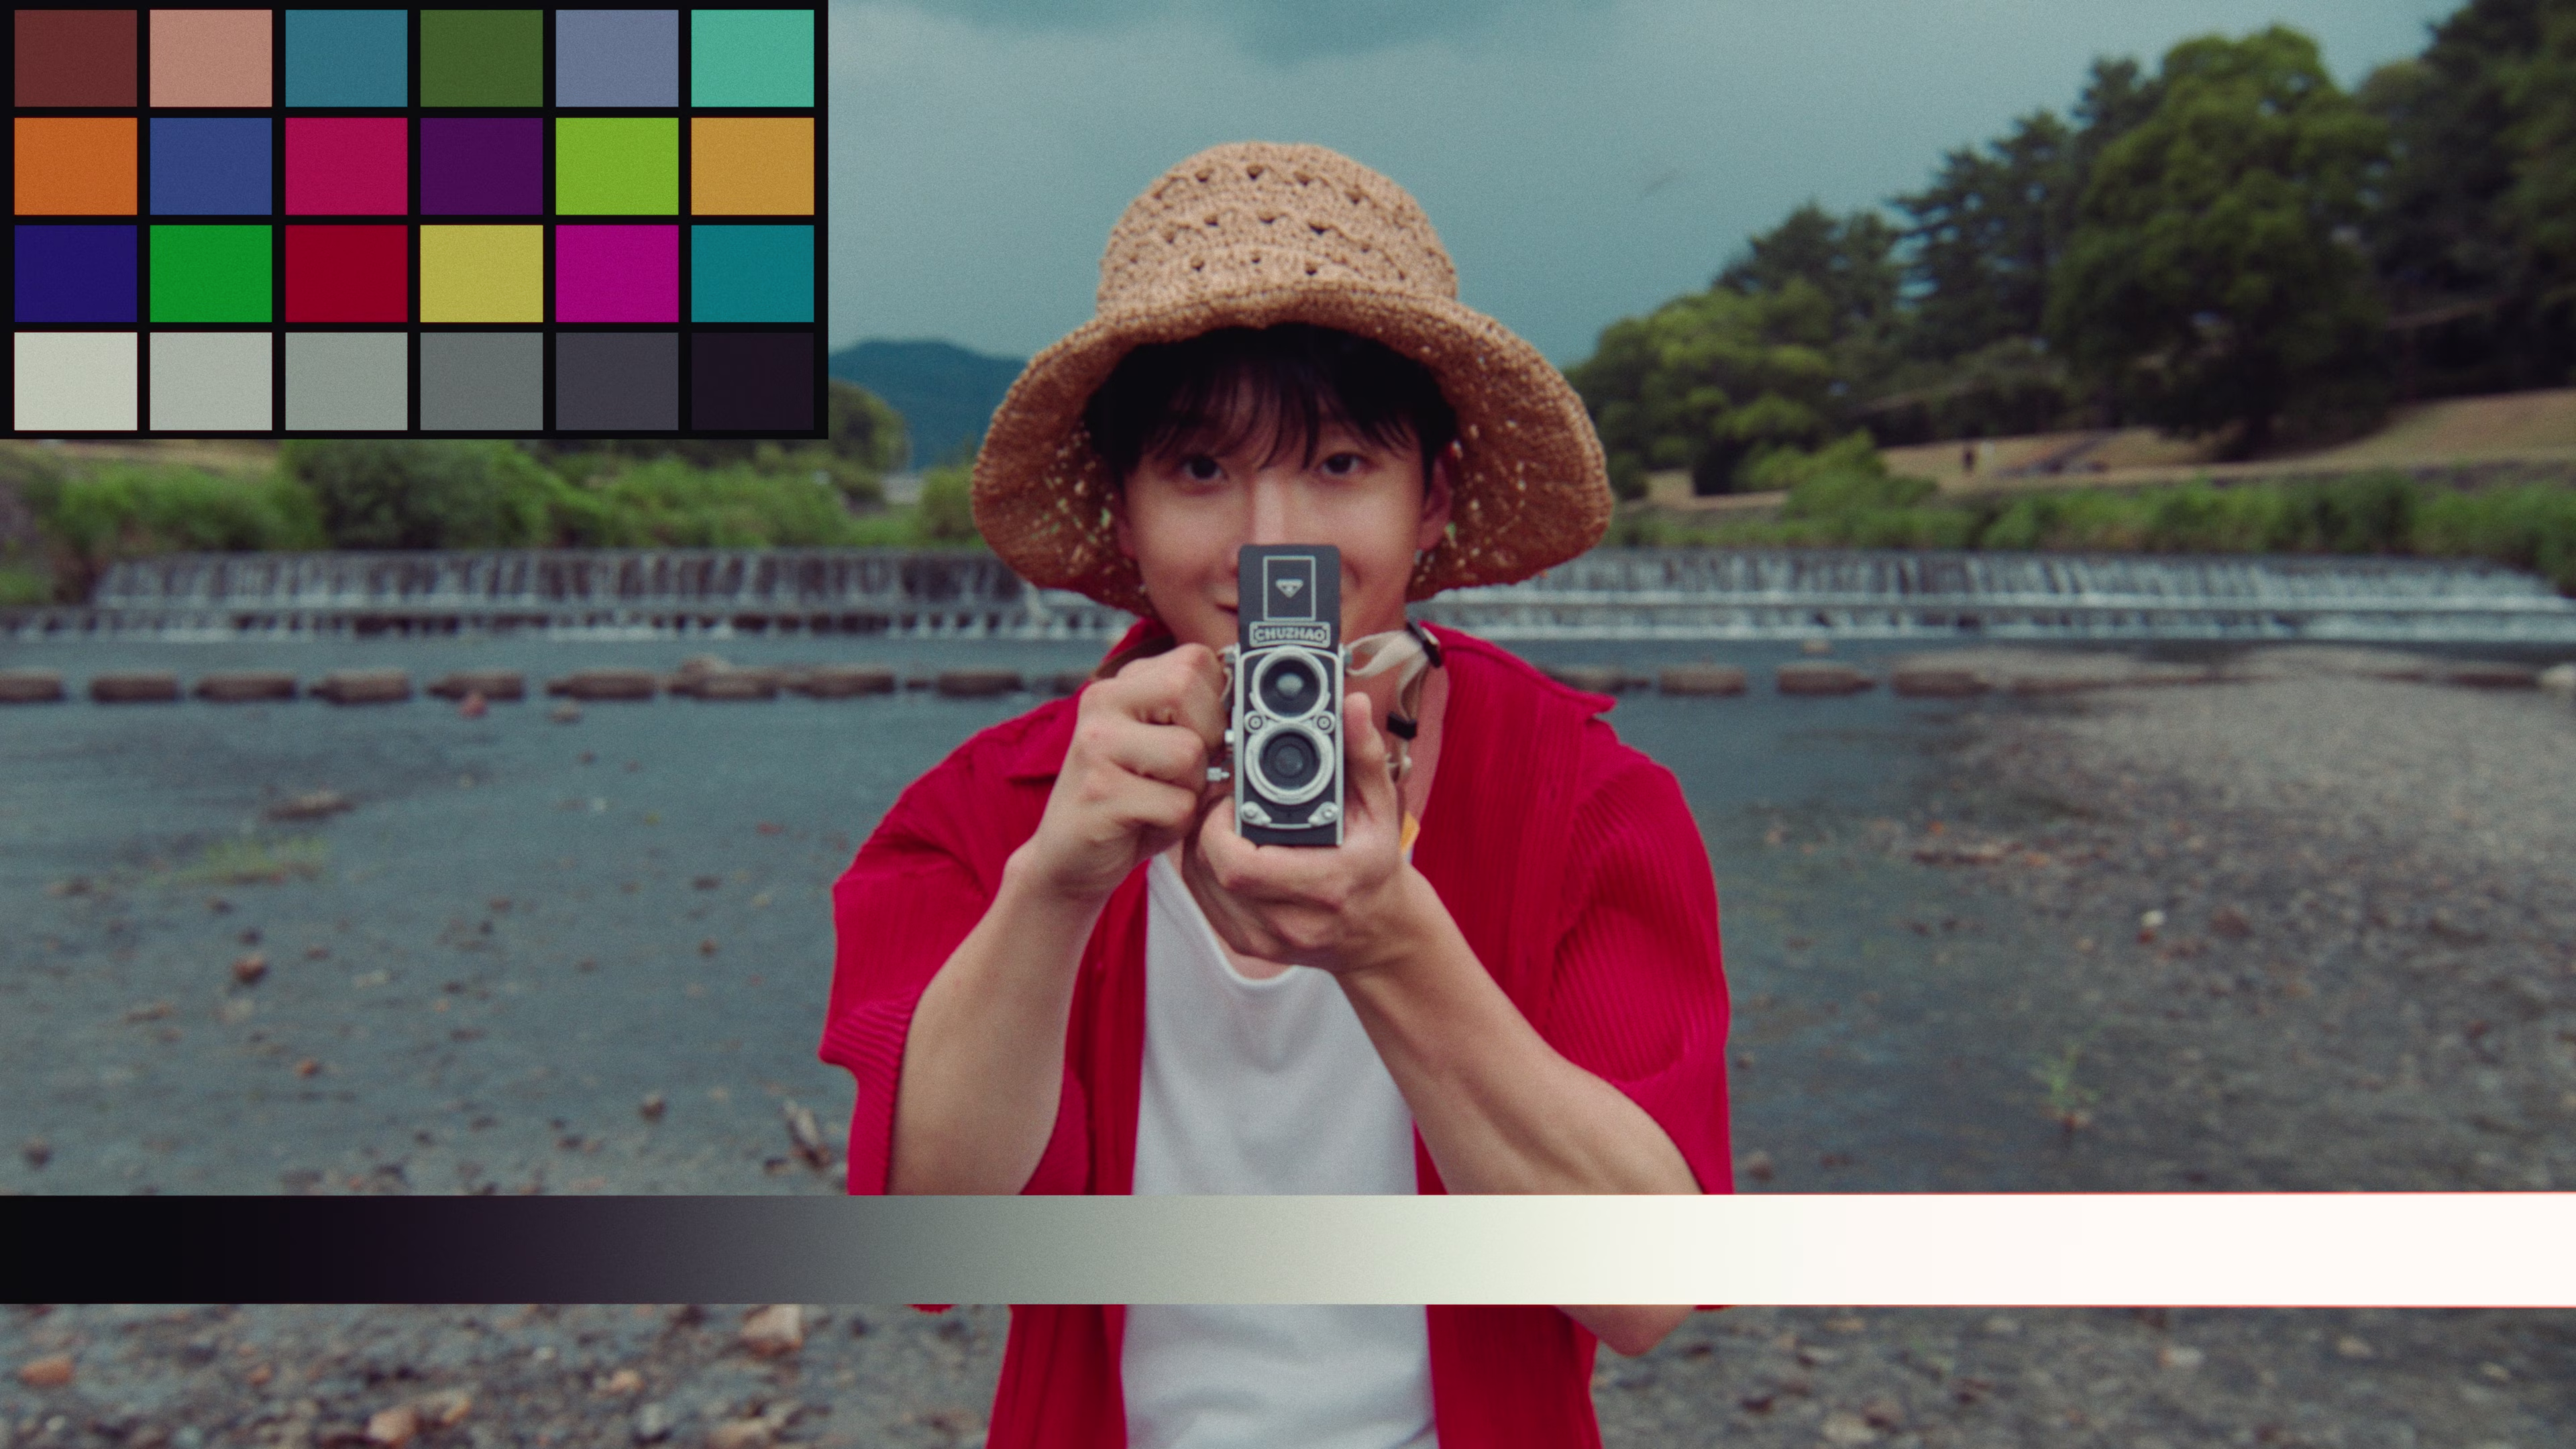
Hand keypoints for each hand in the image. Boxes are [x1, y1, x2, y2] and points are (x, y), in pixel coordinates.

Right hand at [1017, 645, 1228, 904]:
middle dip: (1206, 739)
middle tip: (1179, 773)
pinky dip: (1176, 823)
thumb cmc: (1129, 802)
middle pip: (1188, 690)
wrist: (1068, 858)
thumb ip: (1197, 718)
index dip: (1216, 702)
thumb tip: (1253, 707)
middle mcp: (1103, 702)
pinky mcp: (1100, 791)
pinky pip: (1177, 804)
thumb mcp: (1163, 748)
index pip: (1196, 660)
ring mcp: (1096, 744)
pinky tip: (1144, 823)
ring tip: (1158, 800)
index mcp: (1121, 685)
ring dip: (1190, 789)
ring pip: (1189, 752)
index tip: (1199, 736)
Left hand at [1182, 689, 1419, 974]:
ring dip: (1199, 846)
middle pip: (1212, 871)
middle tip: (1222, 802)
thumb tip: (1353, 707)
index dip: (1219, 826)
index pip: (1239, 865)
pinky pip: (1202, 900)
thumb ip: (1363, 755)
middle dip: (1206, 828)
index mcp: (1326, 886)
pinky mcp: (1246, 945)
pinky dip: (1202, 868)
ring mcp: (1265, 939)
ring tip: (1220, 820)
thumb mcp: (1380, 809)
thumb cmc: (1376, 867)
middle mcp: (1293, 922)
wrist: (1379, 934)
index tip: (1230, 798)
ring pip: (1199, 884)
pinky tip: (1220, 848)